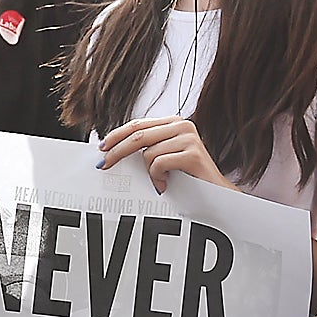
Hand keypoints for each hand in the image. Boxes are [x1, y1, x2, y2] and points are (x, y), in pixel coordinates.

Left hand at [98, 115, 231, 192]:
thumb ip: (146, 147)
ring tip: (159, 183)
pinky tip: (165, 185)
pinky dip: (157, 178)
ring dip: (148, 174)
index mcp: (173, 122)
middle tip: (104, 165)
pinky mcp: (193, 154)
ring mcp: (189, 138)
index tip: (101, 148)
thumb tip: (111, 148)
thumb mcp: (163, 155)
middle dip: (117, 151)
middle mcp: (182, 125)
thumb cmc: (186, 177)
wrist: (215, 194)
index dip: (117, 136)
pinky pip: (159, 164)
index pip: (137, 124)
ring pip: (148, 153)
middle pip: (138, 136)